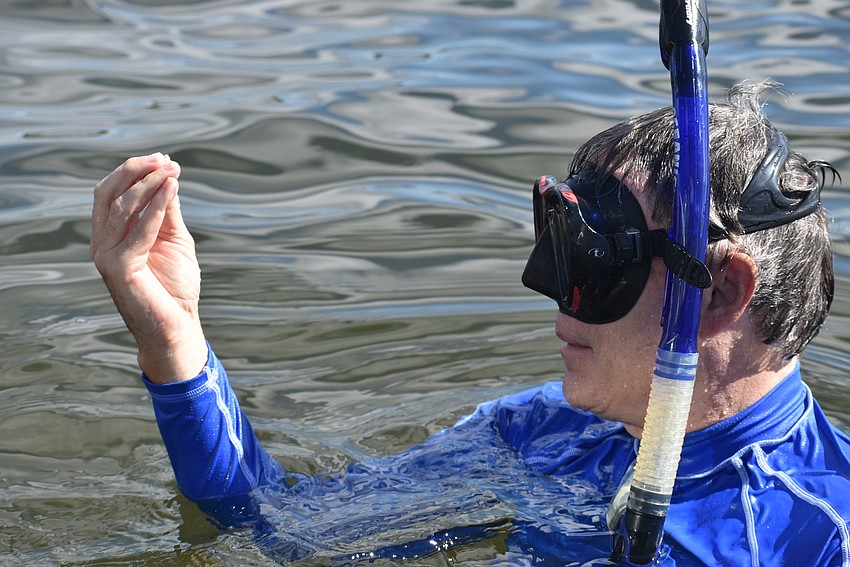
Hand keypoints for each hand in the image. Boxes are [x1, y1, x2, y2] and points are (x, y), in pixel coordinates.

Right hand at [91, 153, 206, 382]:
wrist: (177, 326)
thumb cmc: (176, 286)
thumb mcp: (174, 240)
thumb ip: (167, 212)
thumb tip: (168, 177)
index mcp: (112, 234)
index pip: (113, 192)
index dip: (136, 171)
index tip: (166, 159)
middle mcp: (102, 242)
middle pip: (109, 194)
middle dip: (137, 172)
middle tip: (165, 160)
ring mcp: (106, 255)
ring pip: (121, 207)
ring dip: (149, 185)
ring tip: (172, 172)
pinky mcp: (117, 267)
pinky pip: (138, 231)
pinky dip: (155, 208)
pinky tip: (172, 192)